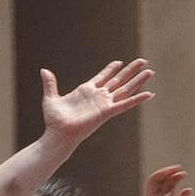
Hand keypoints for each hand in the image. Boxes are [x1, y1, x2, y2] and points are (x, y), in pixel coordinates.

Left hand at [36, 59, 156, 153]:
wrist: (58, 134)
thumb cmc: (54, 120)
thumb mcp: (51, 98)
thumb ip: (50, 83)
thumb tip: (44, 70)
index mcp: (86, 91)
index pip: (102, 77)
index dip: (111, 69)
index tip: (119, 62)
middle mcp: (98, 97)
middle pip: (118, 80)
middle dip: (131, 70)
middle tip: (143, 61)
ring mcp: (104, 104)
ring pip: (125, 89)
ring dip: (138, 81)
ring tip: (150, 72)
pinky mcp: (107, 112)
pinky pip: (125, 104)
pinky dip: (137, 99)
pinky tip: (149, 94)